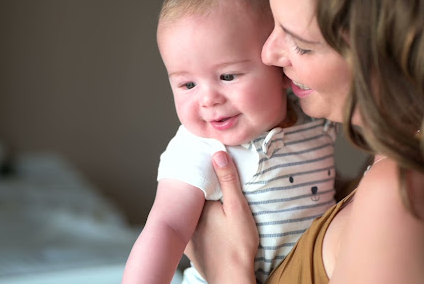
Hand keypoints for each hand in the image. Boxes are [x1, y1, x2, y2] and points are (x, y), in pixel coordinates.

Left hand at [184, 151, 258, 282]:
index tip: (207, 161)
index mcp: (198, 204)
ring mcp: (186, 234)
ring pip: (189, 213)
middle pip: (192, 197)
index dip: (203, 171)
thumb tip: (217, 153)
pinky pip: (189, 228)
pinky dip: (194, 222)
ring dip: (195, 205)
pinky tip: (204, 221)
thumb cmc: (237, 244)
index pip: (196, 181)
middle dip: (198, 188)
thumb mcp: (238, 208)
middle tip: (208, 178)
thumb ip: (228, 180)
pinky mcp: (189, 247)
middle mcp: (188, 218)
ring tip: (206, 198)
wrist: (231, 278)